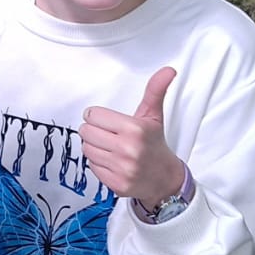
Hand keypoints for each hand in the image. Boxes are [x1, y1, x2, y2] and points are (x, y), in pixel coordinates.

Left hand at [79, 67, 185, 211]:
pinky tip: (113, 162)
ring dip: (95, 147)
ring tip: (112, 148)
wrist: (165, 179)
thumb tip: (169, 70)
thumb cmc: (155, 144)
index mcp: (135, 129)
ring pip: (86, 149)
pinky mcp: (116, 185)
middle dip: (95, 131)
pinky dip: (99, 164)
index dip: (99, 117)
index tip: (110, 122)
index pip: (92, 115)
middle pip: (86, 132)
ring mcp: (122, 169)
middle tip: (110, 135)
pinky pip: (91, 167)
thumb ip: (155, 90)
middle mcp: (128, 150)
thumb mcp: (153, 116)